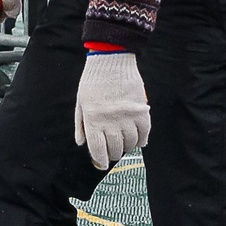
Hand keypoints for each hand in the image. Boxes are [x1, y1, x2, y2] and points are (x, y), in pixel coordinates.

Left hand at [73, 50, 150, 168]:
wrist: (111, 61)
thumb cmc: (92, 82)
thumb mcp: (81, 103)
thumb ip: (80, 125)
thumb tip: (81, 143)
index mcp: (93, 120)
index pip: (98, 150)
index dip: (100, 160)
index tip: (102, 163)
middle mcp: (111, 122)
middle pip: (115, 149)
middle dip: (114, 154)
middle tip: (113, 151)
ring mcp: (127, 117)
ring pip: (130, 143)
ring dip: (127, 147)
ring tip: (124, 144)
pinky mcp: (141, 111)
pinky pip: (144, 133)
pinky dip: (141, 140)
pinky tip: (138, 141)